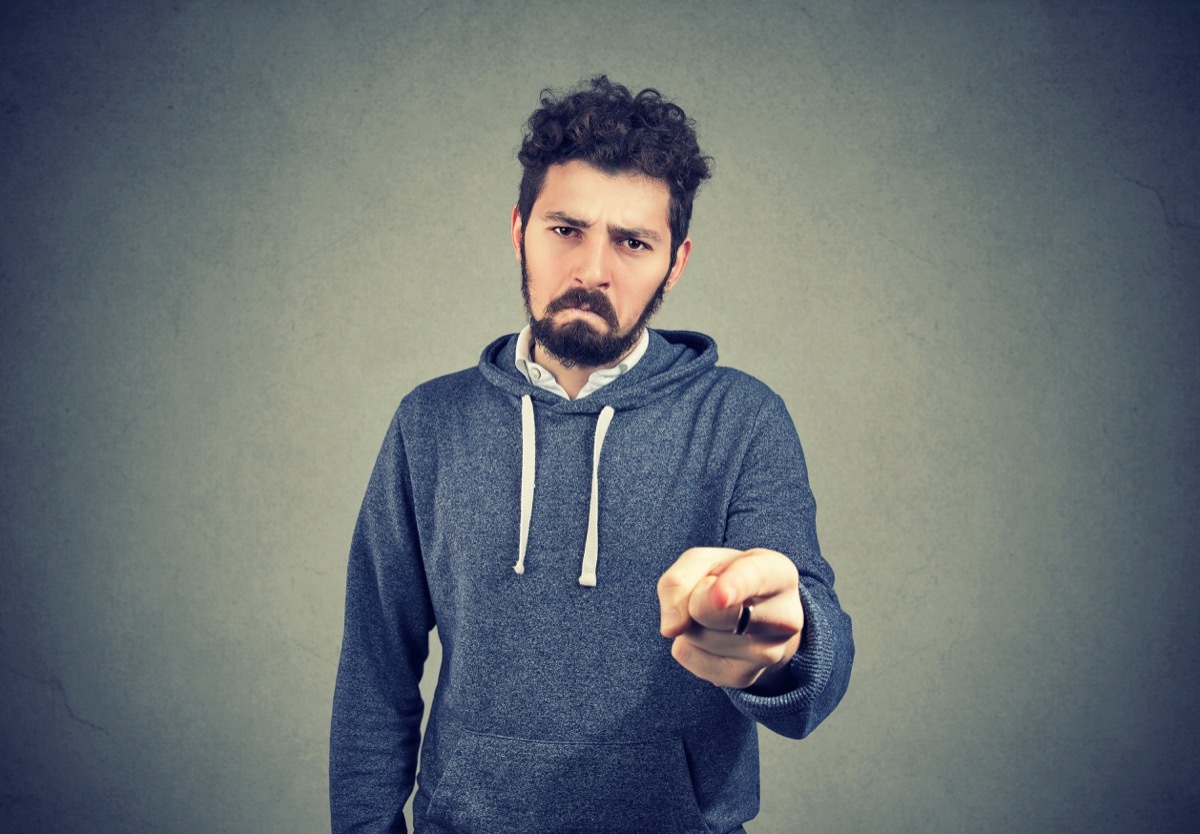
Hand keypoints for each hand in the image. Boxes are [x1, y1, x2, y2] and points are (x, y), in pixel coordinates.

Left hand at [657, 547, 803, 689]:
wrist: (752, 612)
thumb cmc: (726, 577)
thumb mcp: (702, 562)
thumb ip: (679, 580)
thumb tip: (671, 629)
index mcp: (778, 573)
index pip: (755, 578)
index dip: (734, 586)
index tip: (719, 597)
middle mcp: (784, 616)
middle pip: (711, 612)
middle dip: (694, 599)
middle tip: (711, 591)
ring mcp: (768, 653)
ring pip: (697, 636)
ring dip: (691, 623)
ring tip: (716, 615)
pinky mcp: (744, 677)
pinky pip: (689, 657)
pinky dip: (687, 644)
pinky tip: (711, 635)